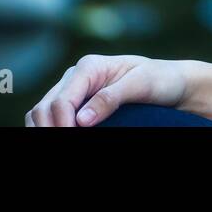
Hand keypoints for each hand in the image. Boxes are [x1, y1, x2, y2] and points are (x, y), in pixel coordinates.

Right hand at [25, 54, 190, 126]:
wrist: (170, 82)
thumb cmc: (160, 79)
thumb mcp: (141, 84)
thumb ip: (111, 98)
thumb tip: (81, 120)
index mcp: (89, 66)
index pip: (63, 100)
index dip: (62, 124)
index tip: (74, 138)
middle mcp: (75, 76)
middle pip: (45, 107)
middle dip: (50, 129)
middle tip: (66, 145)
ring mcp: (72, 89)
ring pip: (40, 113)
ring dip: (44, 129)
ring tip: (60, 142)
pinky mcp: (74, 103)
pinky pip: (49, 117)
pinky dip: (47, 127)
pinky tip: (58, 135)